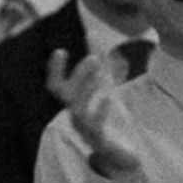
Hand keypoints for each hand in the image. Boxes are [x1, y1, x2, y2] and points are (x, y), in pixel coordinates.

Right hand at [46, 48, 138, 174]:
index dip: (55, 70)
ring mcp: (87, 131)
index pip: (56, 86)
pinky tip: (108, 100)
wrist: (127, 149)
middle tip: (94, 58)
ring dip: (87, 90)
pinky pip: (95, 129)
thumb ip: (100, 62)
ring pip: (77, 111)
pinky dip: (99, 113)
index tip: (61, 50)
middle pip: (66, 96)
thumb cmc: (111, 117)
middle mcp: (77, 117)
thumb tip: (91, 32)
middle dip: (78, 76)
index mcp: (76, 102)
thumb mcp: (107, 85)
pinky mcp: (101, 142)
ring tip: (101, 74)